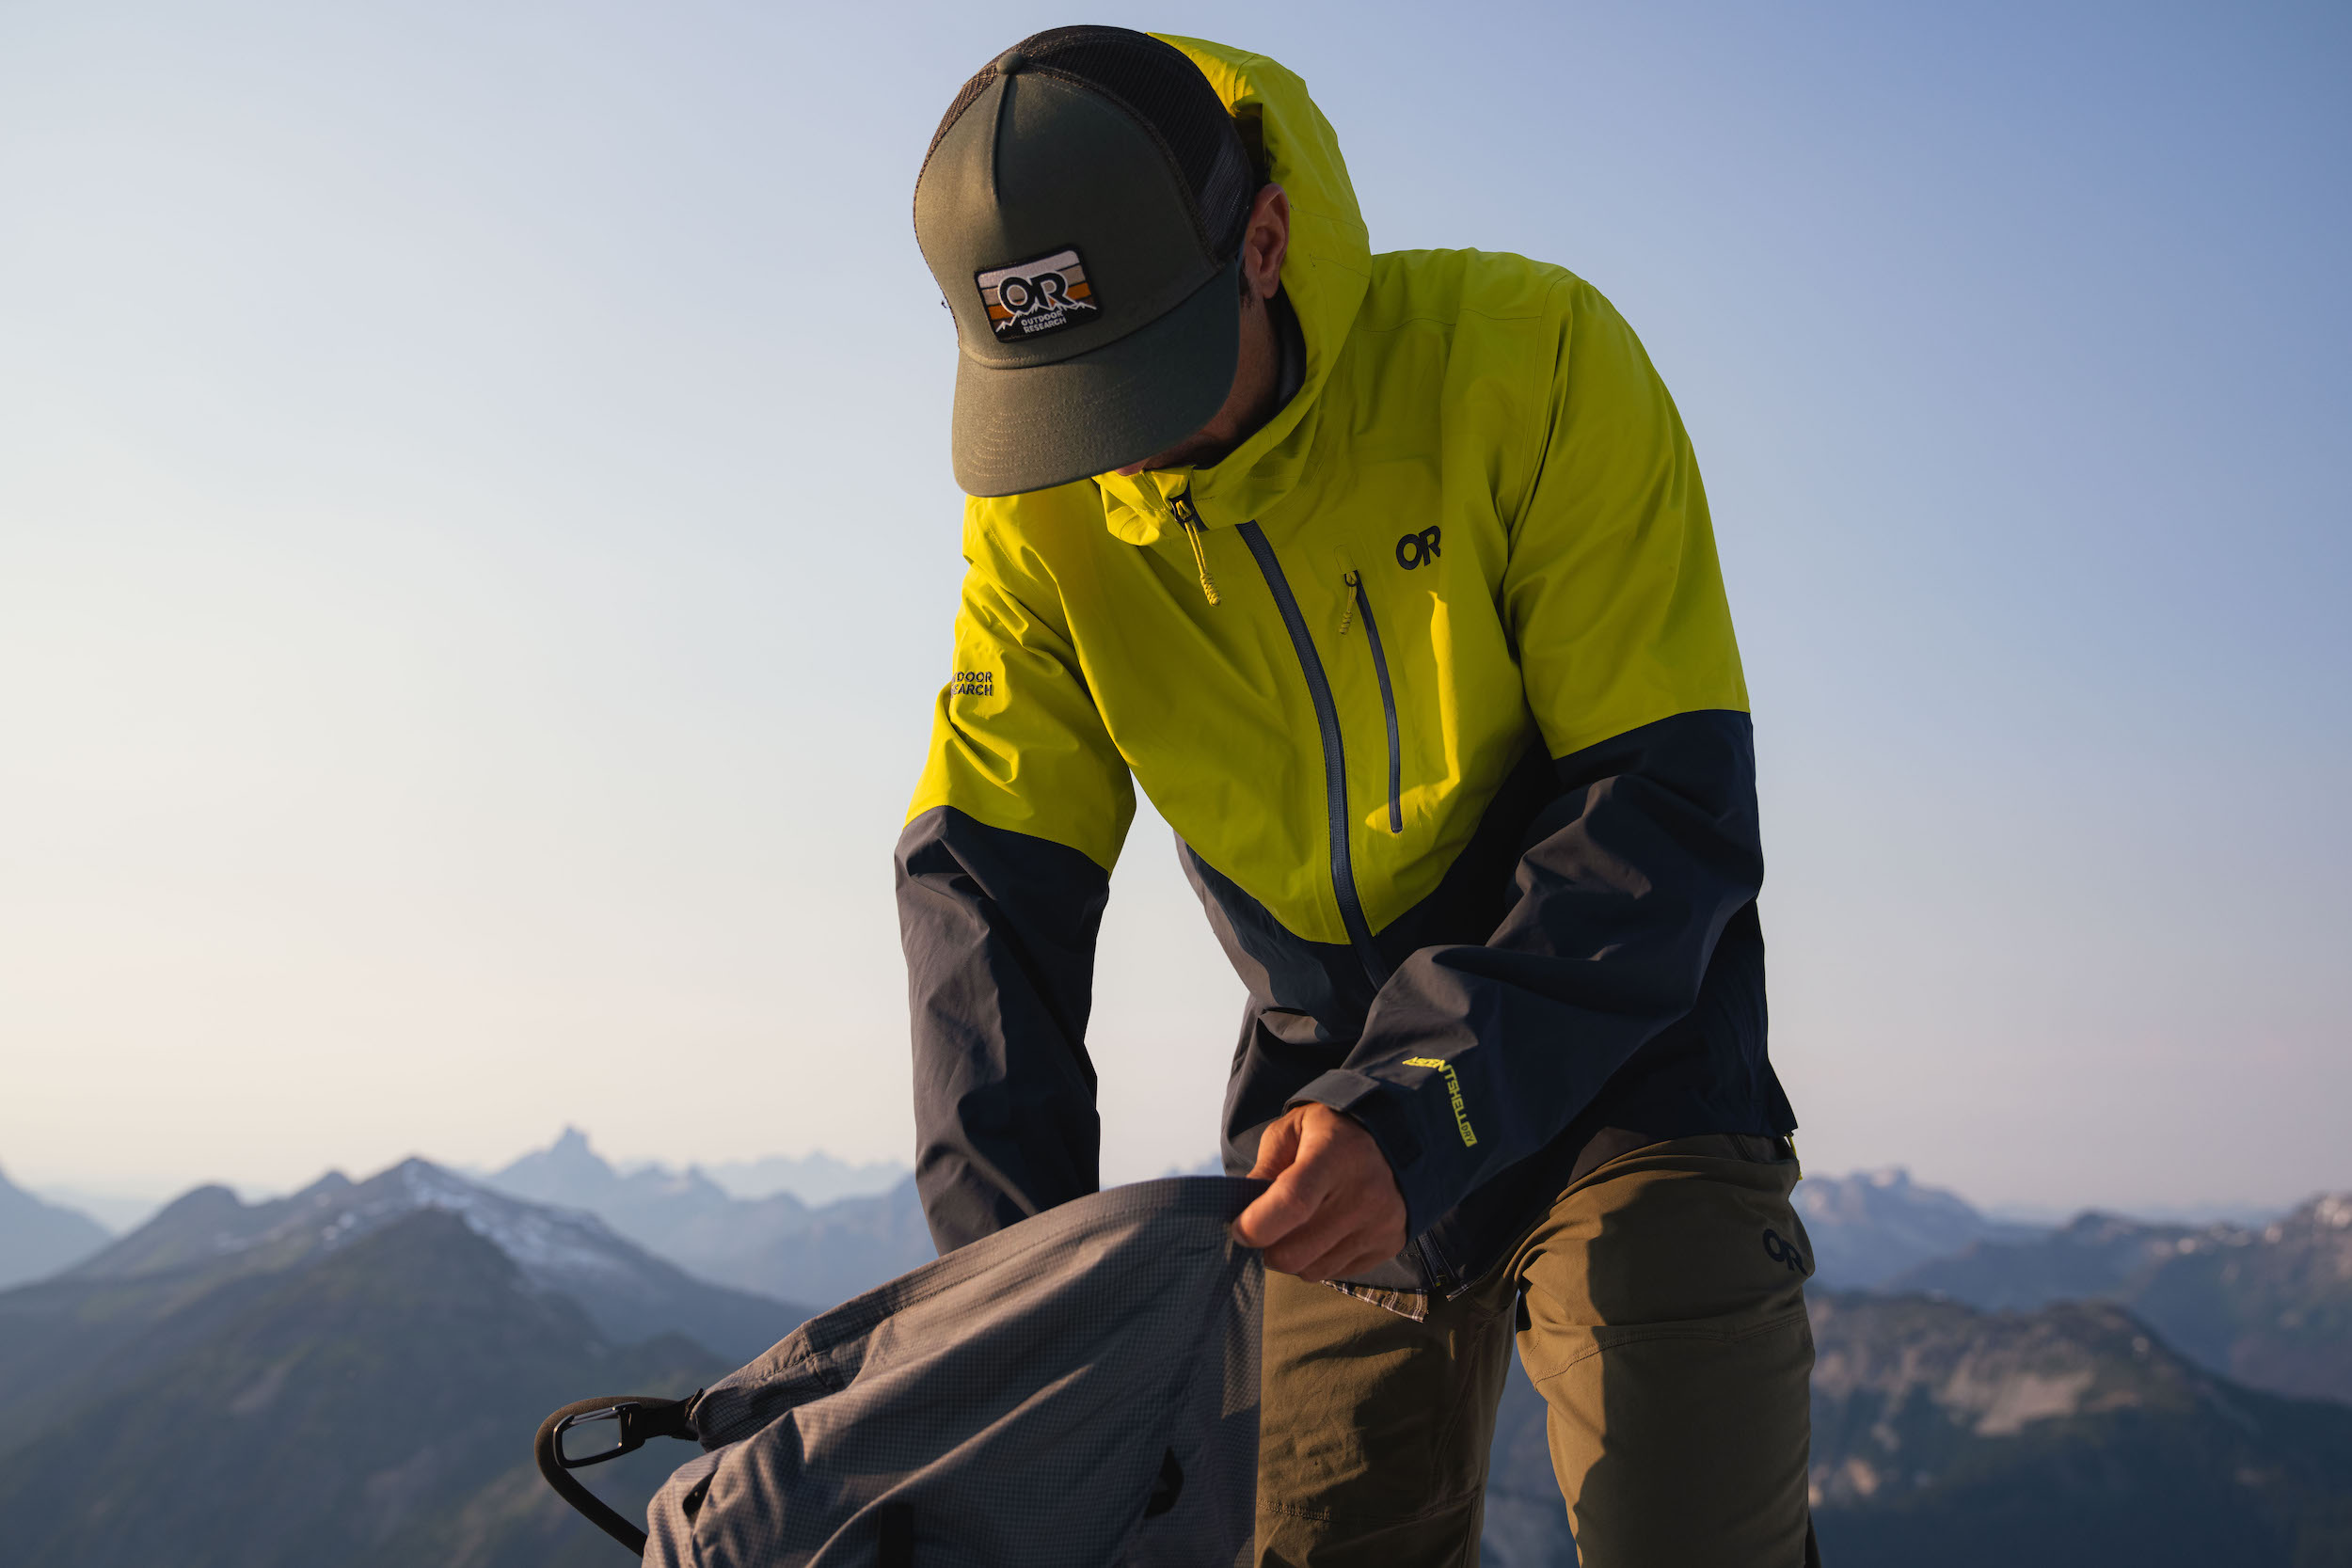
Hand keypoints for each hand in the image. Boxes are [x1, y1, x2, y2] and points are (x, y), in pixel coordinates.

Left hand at [1233, 1104, 1407, 1280]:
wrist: (1397, 1135)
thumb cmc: (1332, 1132)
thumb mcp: (1291, 1131)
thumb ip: (1264, 1169)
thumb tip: (1241, 1212)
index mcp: (1335, 1155)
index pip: (1292, 1203)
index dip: (1257, 1225)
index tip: (1239, 1228)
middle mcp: (1363, 1193)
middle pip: (1296, 1251)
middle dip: (1267, 1248)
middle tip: (1265, 1229)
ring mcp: (1380, 1224)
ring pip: (1312, 1270)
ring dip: (1293, 1257)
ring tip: (1297, 1228)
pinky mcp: (1389, 1244)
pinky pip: (1336, 1273)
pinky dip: (1319, 1260)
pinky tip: (1323, 1232)